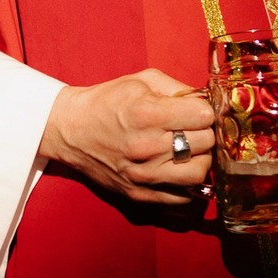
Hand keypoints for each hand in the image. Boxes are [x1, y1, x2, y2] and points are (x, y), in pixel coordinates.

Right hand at [38, 69, 214, 205]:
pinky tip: (178, 168)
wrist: (71, 130)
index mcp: (148, 114)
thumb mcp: (142, 80)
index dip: (204, 109)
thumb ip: (178, 88)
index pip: (204, 115)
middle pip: (206, 142)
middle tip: (192, 127)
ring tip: (189, 149)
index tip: (195, 110)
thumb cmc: (108, 101)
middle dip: (204, 131)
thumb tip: (206, 101)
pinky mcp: (139, 194)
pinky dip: (187, 183)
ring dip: (201, 158)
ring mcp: (144, 175)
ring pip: (199, 172)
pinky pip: (182, 196)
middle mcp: (147, 147)